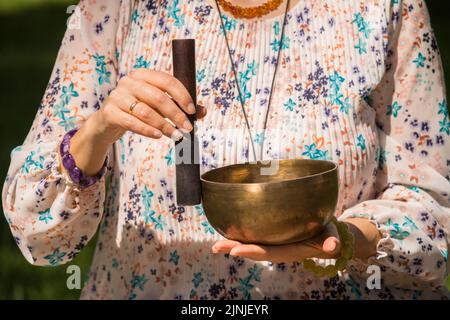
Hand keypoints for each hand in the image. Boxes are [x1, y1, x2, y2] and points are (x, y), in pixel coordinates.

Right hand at [70, 69, 206, 174]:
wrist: (107, 123)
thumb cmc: (137, 111)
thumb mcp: (157, 106)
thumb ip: (178, 106)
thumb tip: (202, 111)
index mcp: (142, 75)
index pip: (167, 81)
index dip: (182, 95)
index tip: (192, 110)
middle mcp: (128, 82)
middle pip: (158, 97)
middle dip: (176, 114)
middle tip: (187, 128)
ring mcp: (117, 96)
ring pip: (146, 111)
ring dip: (164, 125)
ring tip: (175, 135)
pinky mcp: (110, 112)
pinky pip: (132, 122)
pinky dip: (147, 130)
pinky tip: (158, 136)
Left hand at [212, 222, 341, 262]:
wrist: (327, 236)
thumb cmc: (328, 234)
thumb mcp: (332, 236)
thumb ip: (332, 241)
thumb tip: (333, 246)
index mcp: (290, 251)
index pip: (267, 252)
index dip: (251, 251)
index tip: (234, 250)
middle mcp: (278, 249)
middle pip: (253, 251)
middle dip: (234, 248)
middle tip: (216, 246)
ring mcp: (274, 244)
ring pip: (251, 246)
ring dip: (233, 245)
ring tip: (215, 245)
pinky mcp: (272, 238)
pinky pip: (254, 238)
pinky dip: (240, 237)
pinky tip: (227, 232)